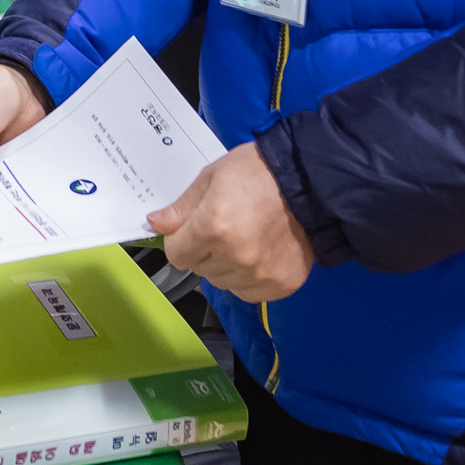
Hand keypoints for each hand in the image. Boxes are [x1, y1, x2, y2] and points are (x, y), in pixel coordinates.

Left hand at [148, 144, 313, 302]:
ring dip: (224, 266)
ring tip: (243, 239)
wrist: (309, 181)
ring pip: (222, 283)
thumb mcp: (212, 177)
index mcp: (213, 227)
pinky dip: (247, 278)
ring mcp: (260, 274)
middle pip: (198, 269)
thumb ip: (182, 207)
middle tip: (222, 227)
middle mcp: (235, 257)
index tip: (191, 229)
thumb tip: (155, 224)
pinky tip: (258, 253)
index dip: (179, 240)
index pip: (176, 254)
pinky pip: (248, 292)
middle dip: (202, 250)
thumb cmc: (257, 172)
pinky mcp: (281, 285)